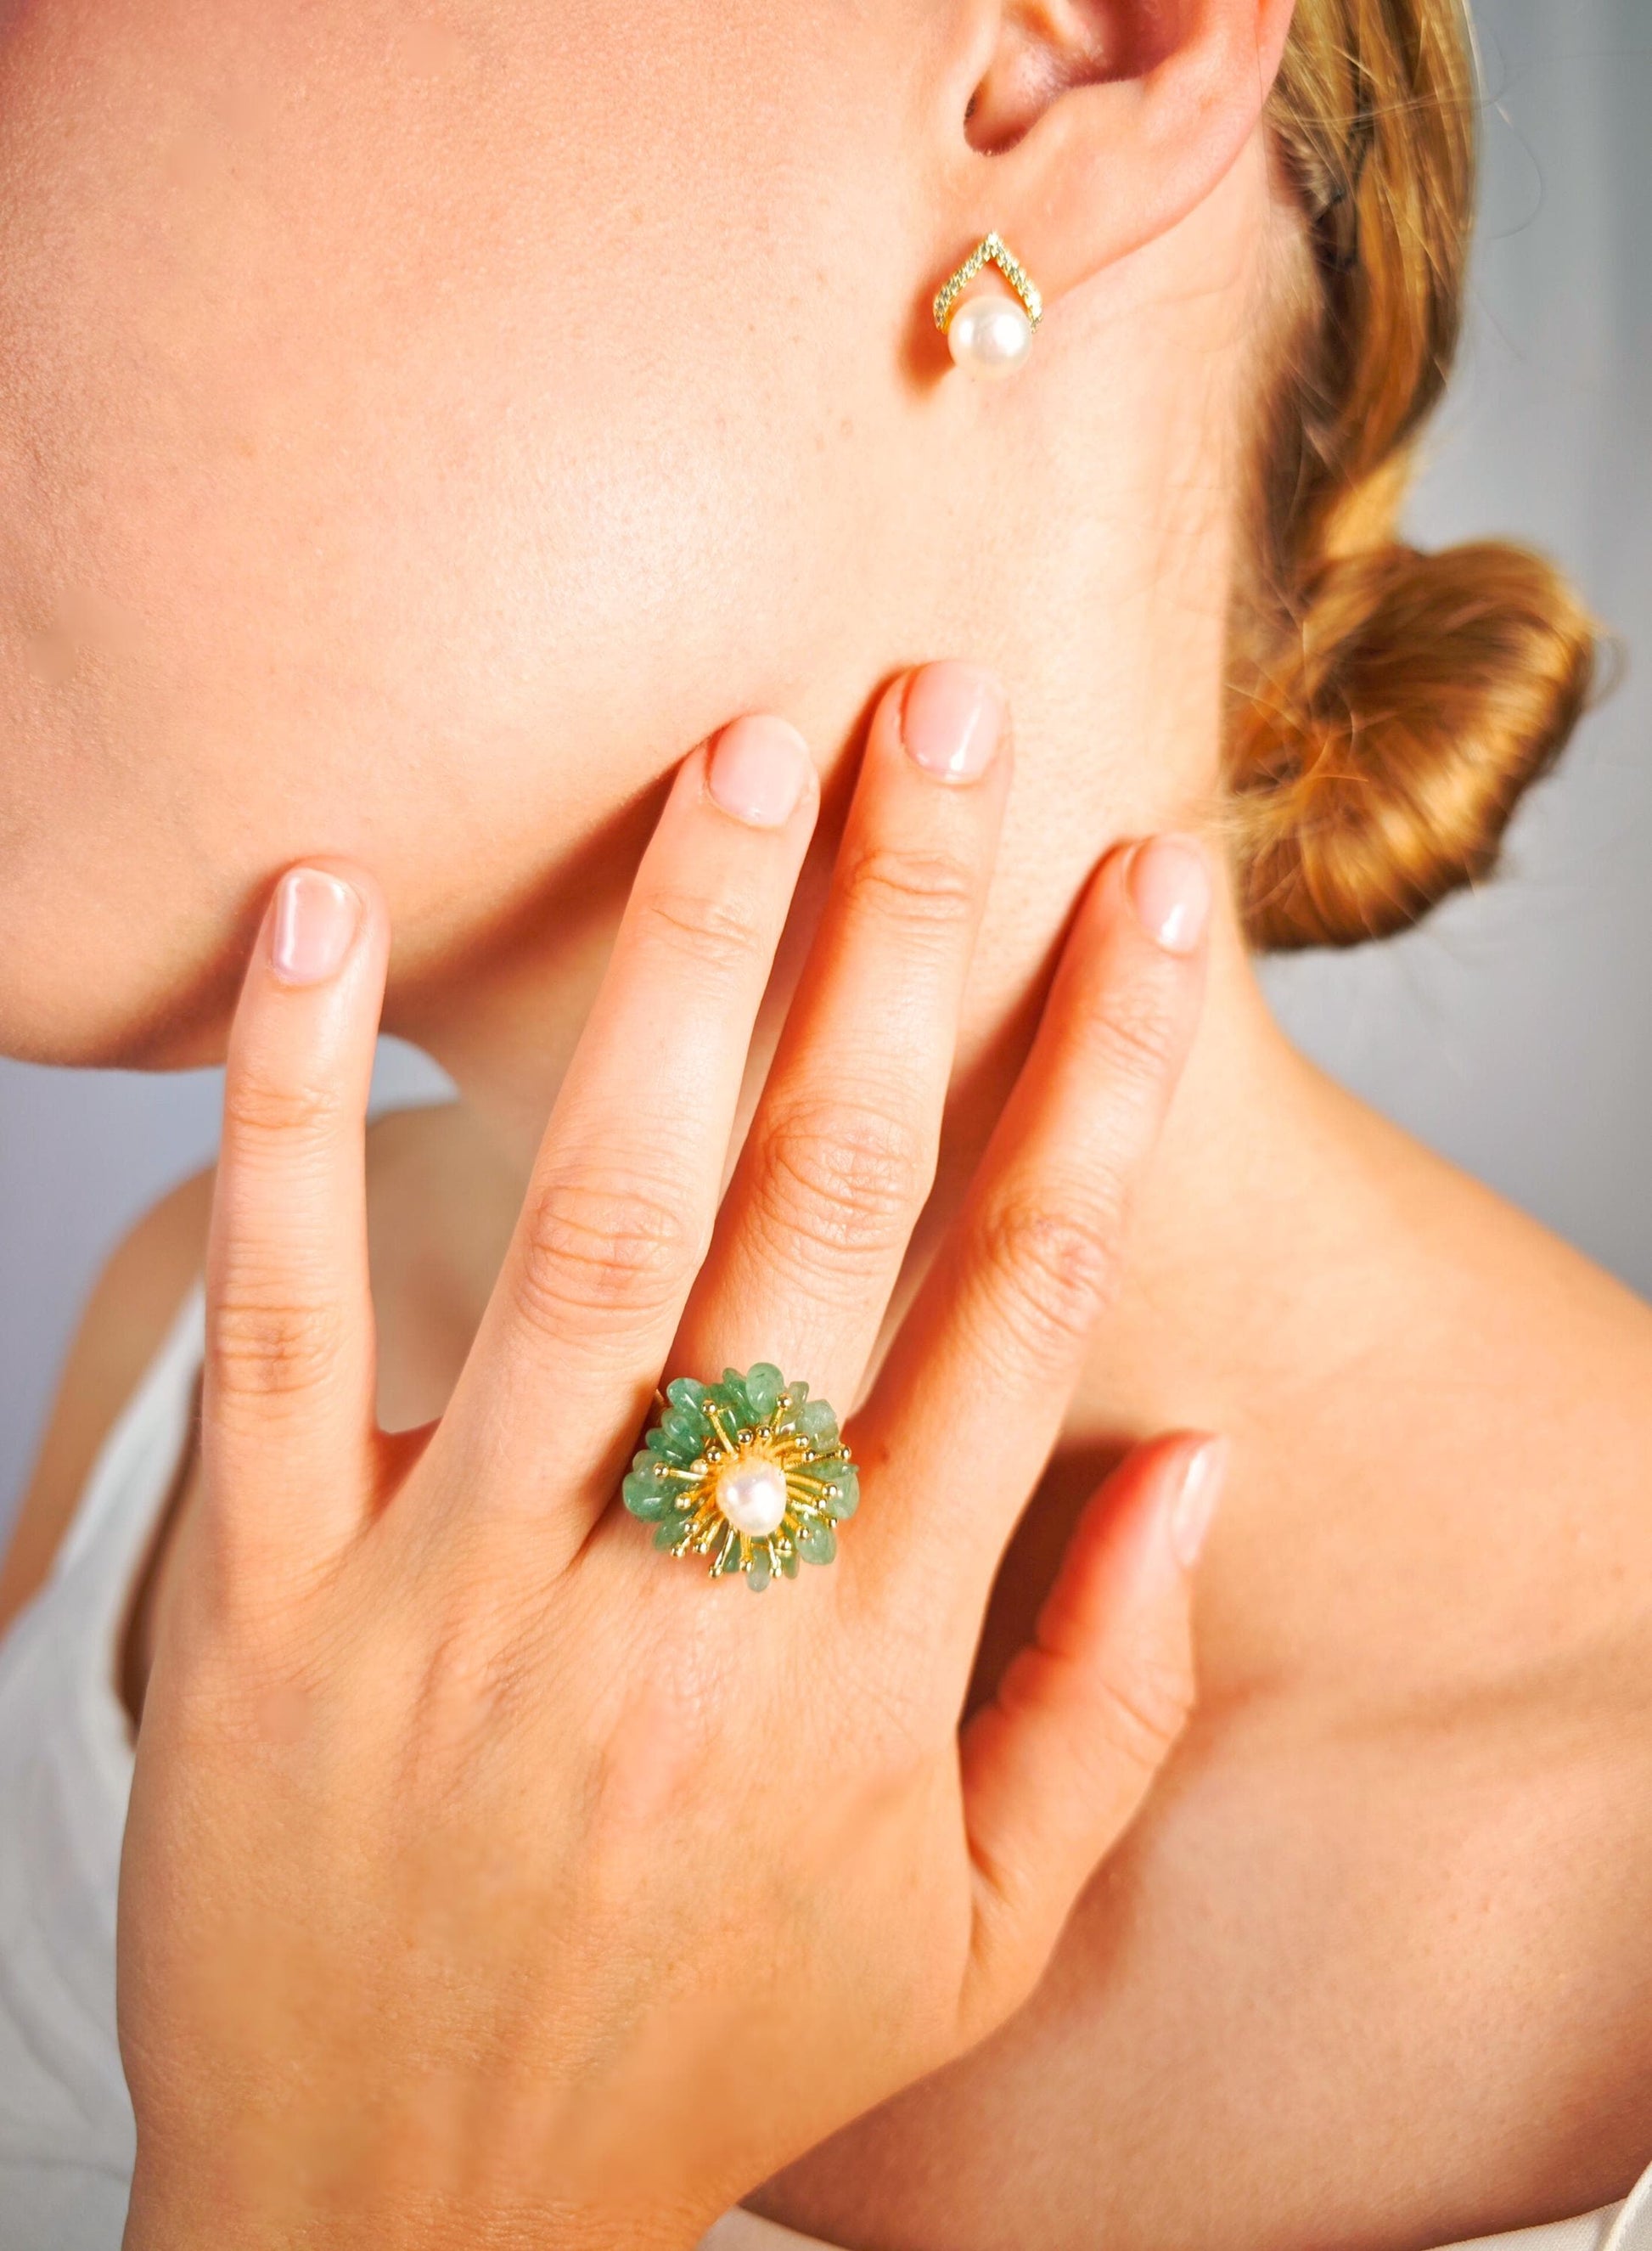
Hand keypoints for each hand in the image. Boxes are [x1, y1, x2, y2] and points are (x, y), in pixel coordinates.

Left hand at [118, 663, 1218, 2248]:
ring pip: (591, 1220)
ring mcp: (466, 1583)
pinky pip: (281, 1319)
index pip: (1023, 1302)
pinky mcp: (266, 1598)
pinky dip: (296, 1104)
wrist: (406, 2224)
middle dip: (900, 938)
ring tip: (734, 757)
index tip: (1147, 896)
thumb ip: (1111, 1696)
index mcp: (870, 1663)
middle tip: (939, 715)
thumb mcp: (971, 1932)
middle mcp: (689, 1593)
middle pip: (825, 1205)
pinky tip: (320, 912)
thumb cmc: (704, 2050)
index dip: (1099, 1075)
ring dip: (671, 968)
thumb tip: (1200, 1458)